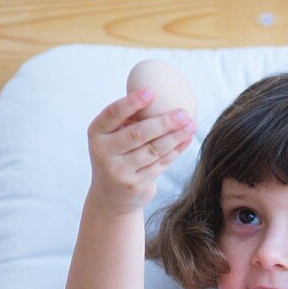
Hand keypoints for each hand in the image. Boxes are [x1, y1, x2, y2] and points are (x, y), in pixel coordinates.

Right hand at [86, 89, 195, 214]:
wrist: (111, 197)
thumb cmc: (116, 155)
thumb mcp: (113, 137)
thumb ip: (129, 119)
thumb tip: (160, 91)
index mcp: (96, 133)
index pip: (113, 114)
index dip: (132, 102)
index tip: (151, 91)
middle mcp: (104, 153)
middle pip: (138, 134)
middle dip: (164, 122)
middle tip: (183, 112)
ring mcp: (119, 171)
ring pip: (153, 150)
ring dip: (175, 136)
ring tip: (191, 124)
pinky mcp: (135, 185)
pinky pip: (160, 164)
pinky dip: (176, 150)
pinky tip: (186, 139)